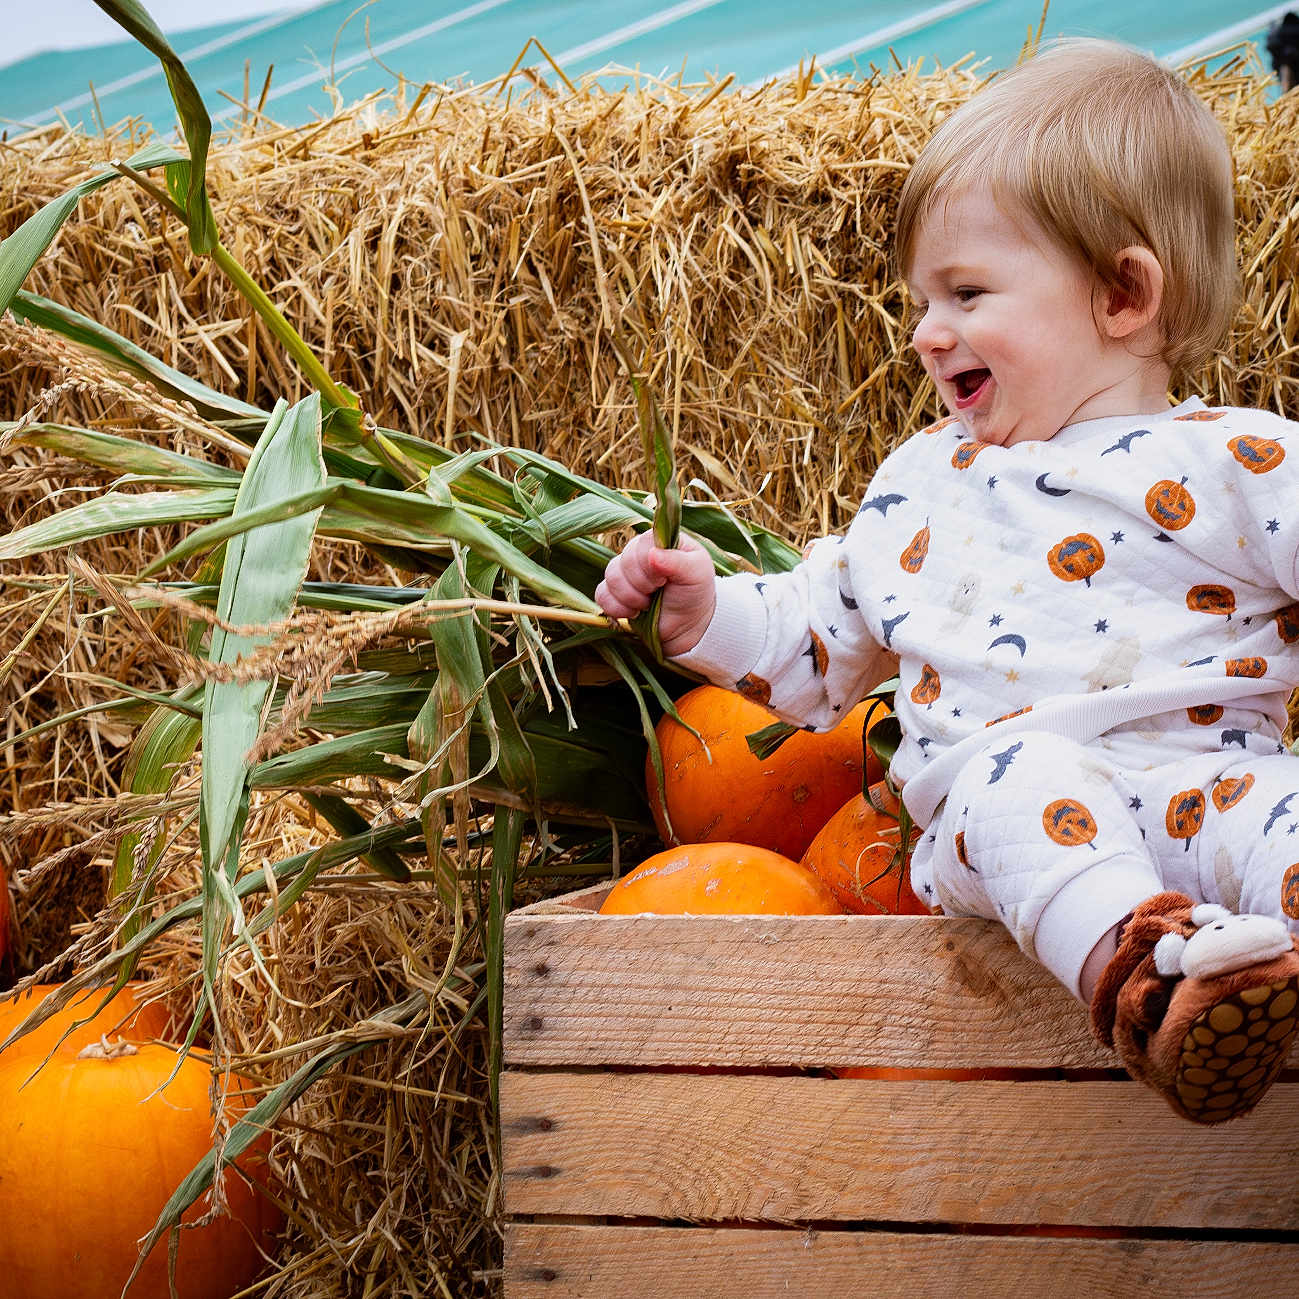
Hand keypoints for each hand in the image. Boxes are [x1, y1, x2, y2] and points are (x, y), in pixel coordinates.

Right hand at [596, 531, 716, 656]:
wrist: (688, 624)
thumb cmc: (695, 592)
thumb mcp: (697, 573)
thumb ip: (678, 561)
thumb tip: (653, 554)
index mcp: (658, 540)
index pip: (640, 544)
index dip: (647, 566)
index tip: (664, 580)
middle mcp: (638, 552)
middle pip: (623, 562)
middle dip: (641, 585)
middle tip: (657, 592)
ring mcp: (624, 572)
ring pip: (611, 577)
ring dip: (630, 597)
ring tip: (648, 604)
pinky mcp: (614, 593)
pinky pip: (602, 595)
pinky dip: (617, 607)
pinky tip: (634, 612)